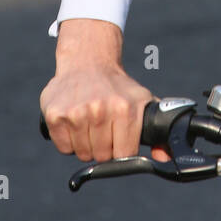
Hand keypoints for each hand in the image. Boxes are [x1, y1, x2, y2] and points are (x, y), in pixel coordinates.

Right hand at [40, 66, 172, 163]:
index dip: (122, 150)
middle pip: (102, 156)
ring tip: (89, 122)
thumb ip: (157, 132)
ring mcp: (77, 112)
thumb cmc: (117, 87)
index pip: (124, 154)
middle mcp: (100, 109)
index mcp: (125, 108)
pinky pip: (64, 147)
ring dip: (86, 144)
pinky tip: (75, 122)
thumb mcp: (142, 102)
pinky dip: (68, 140)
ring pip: (83, 153)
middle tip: (103, 127)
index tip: (119, 138)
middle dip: (104, 147)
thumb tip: (164, 158)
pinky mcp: (56, 114)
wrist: (87, 62)